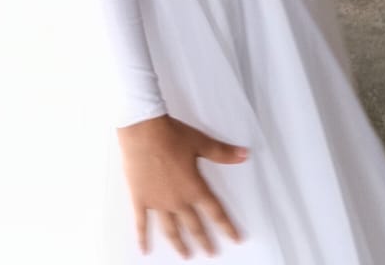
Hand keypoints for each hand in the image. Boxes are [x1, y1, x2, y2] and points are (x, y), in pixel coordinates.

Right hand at [117, 115, 246, 258]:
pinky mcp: (141, 199)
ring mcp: (158, 203)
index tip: (234, 238)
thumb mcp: (200, 142)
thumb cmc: (170, 135)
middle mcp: (178, 200)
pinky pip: (142, 223)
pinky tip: (144, 249)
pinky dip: (143, 237)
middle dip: (204, 240)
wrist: (143, 131)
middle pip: (194, 226)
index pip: (215, 212)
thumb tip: (243, 154)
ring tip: (185, 254)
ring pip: (171, 229)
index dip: (226, 226)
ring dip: (179, 243)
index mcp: (194, 188)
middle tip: (210, 252)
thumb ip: (222, 153)